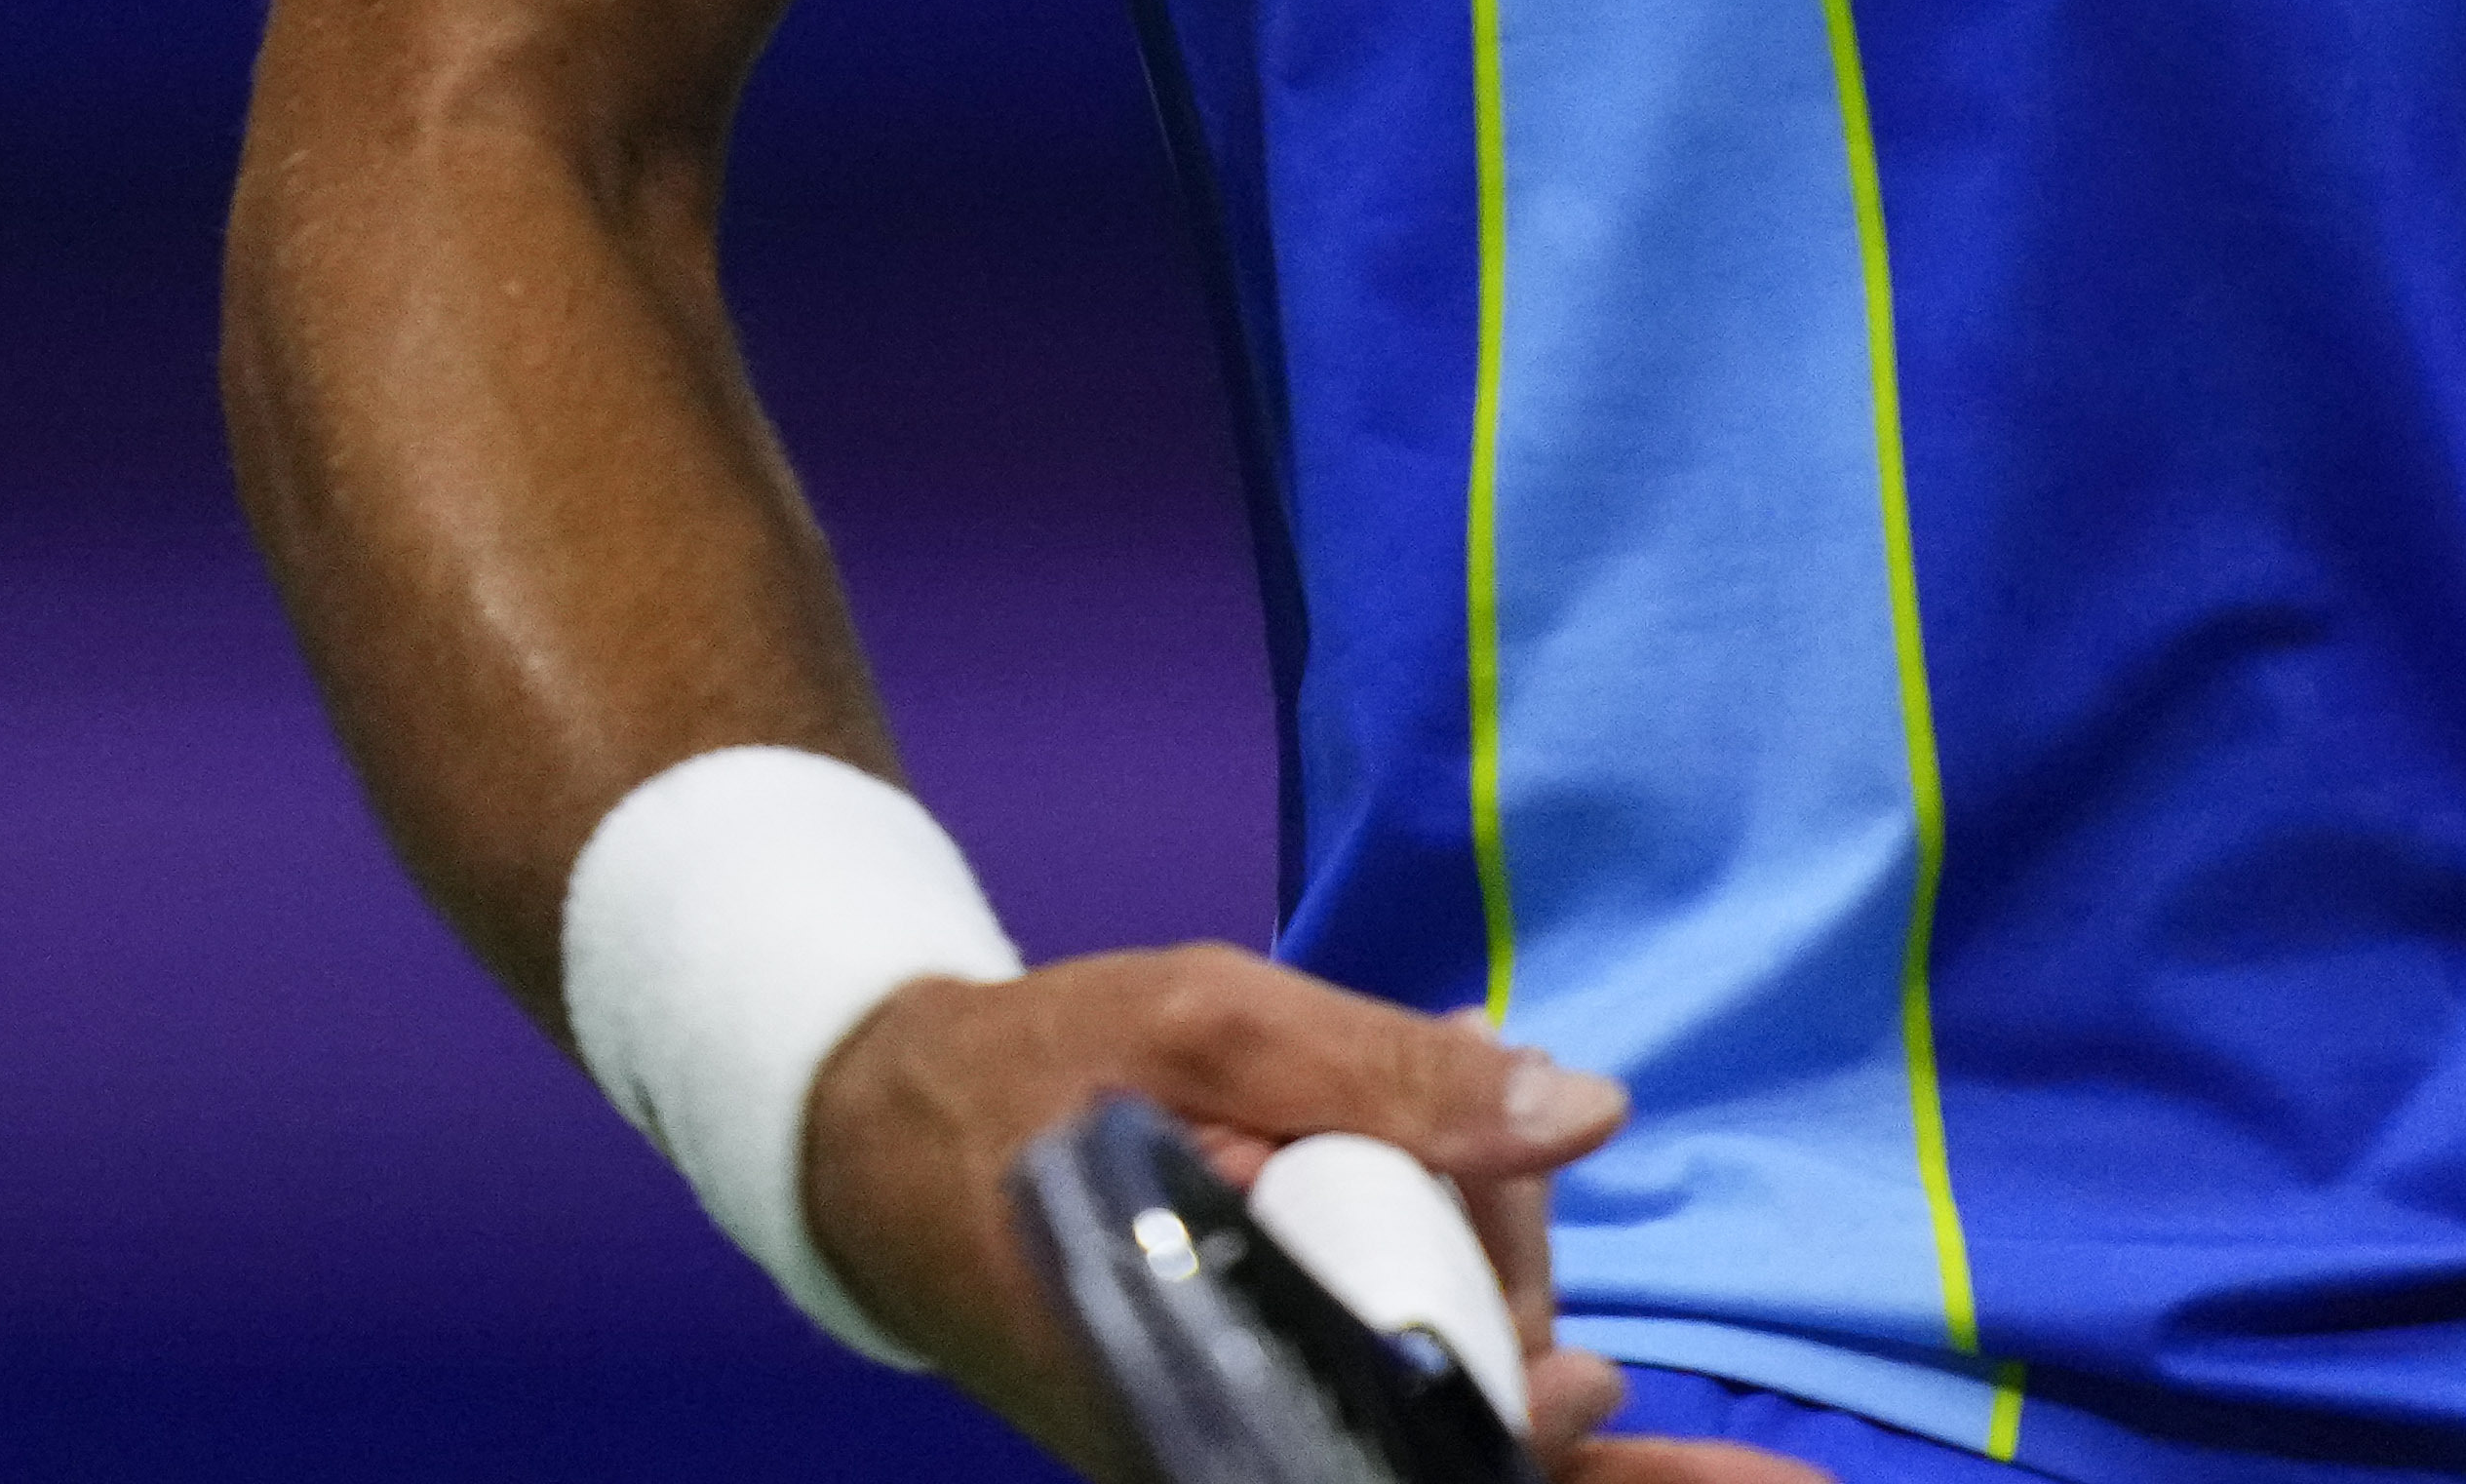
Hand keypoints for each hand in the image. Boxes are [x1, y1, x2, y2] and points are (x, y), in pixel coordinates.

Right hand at [804, 951, 1822, 1478]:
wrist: (877, 1146)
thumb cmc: (1029, 1078)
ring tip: (1436, 1095)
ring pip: (1406, 1383)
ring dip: (1456, 1247)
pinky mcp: (1234, 1408)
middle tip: (1473, 1092)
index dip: (1518, 1354)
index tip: (1549, 1242)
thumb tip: (1588, 1112)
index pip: (1425, 1417)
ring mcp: (1228, 1433)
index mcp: (1219, 1382)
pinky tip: (1405, 1154)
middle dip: (1493, 1259)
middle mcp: (1225, 1443)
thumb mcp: (1207, 1024)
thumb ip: (1390, 1071)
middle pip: (1432, 1402)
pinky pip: (1358, 1366)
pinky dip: (1404, 1264)